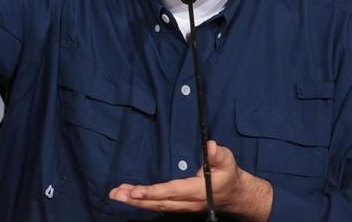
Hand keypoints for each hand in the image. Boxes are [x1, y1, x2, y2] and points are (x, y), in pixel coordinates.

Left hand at [109, 140, 271, 220]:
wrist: (236, 194)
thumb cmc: (228, 174)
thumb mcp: (227, 160)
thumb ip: (217, 154)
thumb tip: (209, 145)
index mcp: (198, 191)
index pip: (172, 192)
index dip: (153, 192)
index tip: (135, 191)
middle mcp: (188, 202)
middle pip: (159, 202)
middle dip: (136, 199)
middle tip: (116, 194)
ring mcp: (183, 205)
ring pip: (156, 205)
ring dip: (135, 201)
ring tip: (116, 194)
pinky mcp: (179, 204)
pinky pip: (158, 204)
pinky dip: (142, 201)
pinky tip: (128, 196)